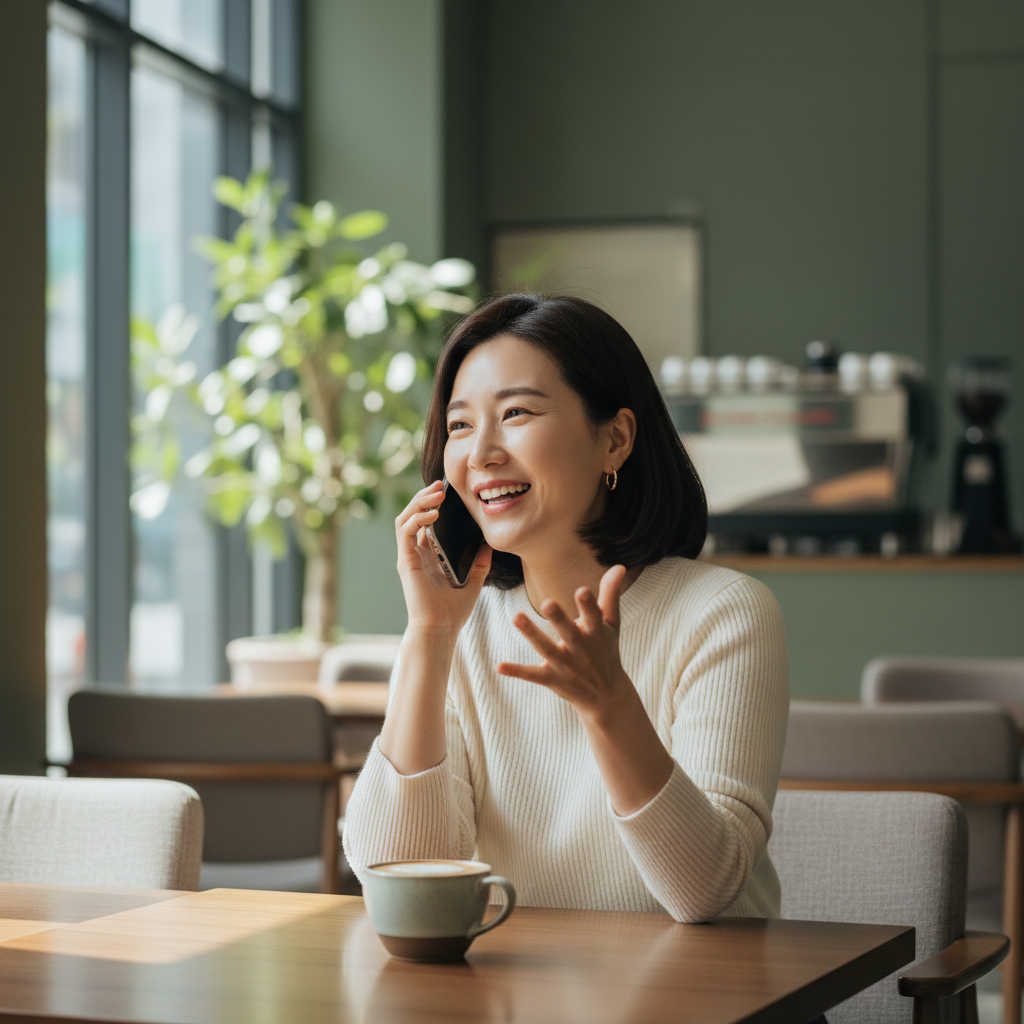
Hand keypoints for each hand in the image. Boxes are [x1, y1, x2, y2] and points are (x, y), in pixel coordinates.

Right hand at [395, 480, 491, 635]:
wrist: (441, 629)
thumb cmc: (453, 611)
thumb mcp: (474, 580)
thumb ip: (480, 561)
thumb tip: (491, 542)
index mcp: (428, 555)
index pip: (425, 521)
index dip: (432, 503)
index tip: (448, 490)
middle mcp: (416, 553)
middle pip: (413, 514)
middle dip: (425, 496)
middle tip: (441, 485)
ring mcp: (409, 556)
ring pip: (405, 518)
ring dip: (419, 502)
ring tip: (437, 493)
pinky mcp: (406, 561)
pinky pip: (405, 531)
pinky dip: (417, 518)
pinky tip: (433, 514)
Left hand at [497, 564, 631, 721]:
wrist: (606, 696)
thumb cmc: (606, 651)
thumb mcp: (611, 624)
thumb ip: (610, 594)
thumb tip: (620, 565)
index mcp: (596, 633)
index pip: (593, 616)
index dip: (588, 605)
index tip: (582, 591)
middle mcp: (581, 649)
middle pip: (569, 633)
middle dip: (559, 619)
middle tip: (547, 602)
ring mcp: (566, 665)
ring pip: (547, 649)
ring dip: (532, 634)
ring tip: (516, 617)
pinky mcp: (552, 679)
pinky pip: (533, 675)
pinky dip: (517, 671)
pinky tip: (499, 666)